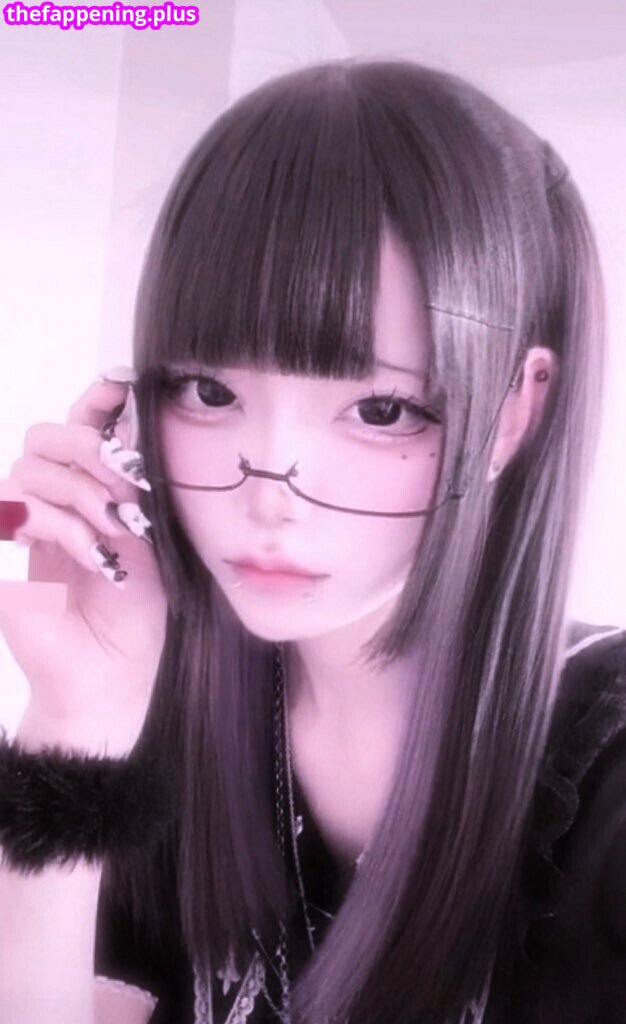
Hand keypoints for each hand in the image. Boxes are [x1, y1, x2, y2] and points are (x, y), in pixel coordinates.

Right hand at [0, 371, 167, 755]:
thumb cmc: (136, 610)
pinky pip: (16, 508)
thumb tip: (140, 430)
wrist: (114, 674)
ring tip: (116, 528)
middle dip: (91, 447)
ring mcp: (22, 526)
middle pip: (46, 435)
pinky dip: (61, 525)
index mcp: (86, 489)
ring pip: (31, 468)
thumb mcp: (150, 538)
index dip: (95, 401)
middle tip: (128, 480)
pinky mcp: (2, 552)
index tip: (124, 385)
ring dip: (82, 491)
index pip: (78, 426)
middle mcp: (50, 500)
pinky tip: (95, 554)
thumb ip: (138, 488)